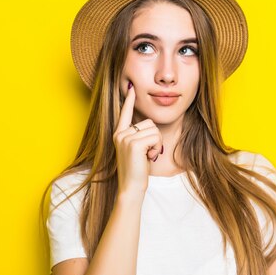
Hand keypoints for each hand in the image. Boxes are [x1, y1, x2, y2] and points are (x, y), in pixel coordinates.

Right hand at [113, 81, 163, 195]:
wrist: (130, 187)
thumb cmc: (136, 171)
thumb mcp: (136, 150)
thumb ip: (138, 136)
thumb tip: (148, 124)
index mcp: (119, 134)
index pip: (124, 113)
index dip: (129, 100)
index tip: (131, 87)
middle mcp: (120, 134)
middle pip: (149, 122)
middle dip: (154, 138)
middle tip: (147, 153)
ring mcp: (125, 138)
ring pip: (154, 129)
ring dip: (156, 144)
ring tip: (147, 156)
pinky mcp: (134, 144)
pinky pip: (155, 137)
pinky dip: (156, 148)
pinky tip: (148, 158)